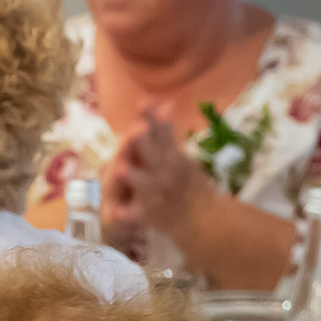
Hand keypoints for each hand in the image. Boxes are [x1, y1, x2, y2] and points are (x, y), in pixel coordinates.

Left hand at [105, 104, 204, 252]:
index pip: (162, 132)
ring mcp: (156, 193)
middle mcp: (165, 172)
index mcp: (174, 157)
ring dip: (134, 176)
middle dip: (143, 144)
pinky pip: (136, 213)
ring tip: (120, 169)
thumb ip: (168, 133)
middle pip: (152, 155)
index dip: (152, 118)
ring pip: (143, 184)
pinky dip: (127, 213)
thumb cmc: (188, 185)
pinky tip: (117, 212)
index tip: (143, 101)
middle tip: (135, 131)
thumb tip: (167, 103)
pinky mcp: (149, 214)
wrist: (204, 219)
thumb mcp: (182, 156)